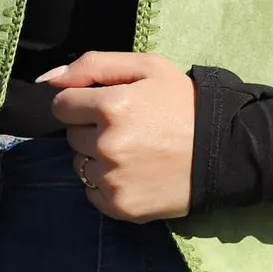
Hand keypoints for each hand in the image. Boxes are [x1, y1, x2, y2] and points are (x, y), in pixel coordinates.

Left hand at [39, 51, 194, 221]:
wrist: (226, 152)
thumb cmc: (184, 104)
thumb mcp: (148, 67)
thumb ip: (93, 65)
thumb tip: (47, 78)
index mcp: (112, 106)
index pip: (62, 105)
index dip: (83, 103)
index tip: (107, 107)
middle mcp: (107, 144)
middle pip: (71, 135)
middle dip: (92, 130)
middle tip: (130, 129)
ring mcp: (113, 178)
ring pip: (80, 164)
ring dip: (98, 158)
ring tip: (135, 152)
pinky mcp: (120, 206)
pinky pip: (91, 193)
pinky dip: (107, 185)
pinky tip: (135, 174)